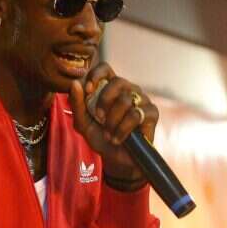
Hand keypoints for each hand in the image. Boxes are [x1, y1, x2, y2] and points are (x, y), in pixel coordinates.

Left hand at [69, 62, 159, 189]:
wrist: (116, 160)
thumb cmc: (100, 137)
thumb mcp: (83, 122)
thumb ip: (77, 103)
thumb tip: (75, 83)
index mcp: (110, 87)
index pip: (105, 68)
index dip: (96, 75)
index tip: (88, 89)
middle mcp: (128, 89)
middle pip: (118, 81)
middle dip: (104, 101)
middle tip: (99, 118)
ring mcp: (141, 100)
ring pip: (126, 100)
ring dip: (112, 121)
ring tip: (108, 134)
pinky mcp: (151, 113)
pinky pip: (136, 115)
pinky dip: (122, 130)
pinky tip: (118, 139)